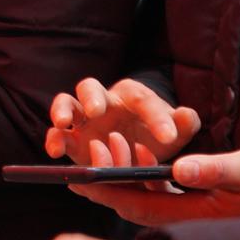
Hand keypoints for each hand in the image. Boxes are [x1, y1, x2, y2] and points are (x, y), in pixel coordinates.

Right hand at [44, 77, 202, 168]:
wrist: (141, 151)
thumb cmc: (156, 135)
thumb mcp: (176, 132)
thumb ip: (183, 123)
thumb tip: (186, 115)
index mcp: (133, 96)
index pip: (143, 100)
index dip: (155, 117)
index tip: (168, 137)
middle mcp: (104, 102)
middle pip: (90, 87)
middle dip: (92, 97)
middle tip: (97, 111)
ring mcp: (84, 120)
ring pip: (66, 103)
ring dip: (62, 111)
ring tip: (64, 124)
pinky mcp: (72, 140)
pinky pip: (58, 134)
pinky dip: (54, 139)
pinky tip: (56, 152)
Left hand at [69, 146, 239, 227]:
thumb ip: (216, 169)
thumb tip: (180, 167)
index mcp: (191, 212)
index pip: (136, 206)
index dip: (106, 191)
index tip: (81, 174)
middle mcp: (182, 212)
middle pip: (130, 199)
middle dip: (105, 178)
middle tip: (87, 148)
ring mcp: (187, 204)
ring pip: (141, 191)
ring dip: (121, 168)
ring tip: (104, 140)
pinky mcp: (193, 193)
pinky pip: (157, 185)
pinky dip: (141, 167)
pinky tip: (134, 144)